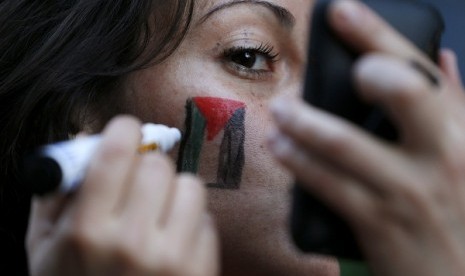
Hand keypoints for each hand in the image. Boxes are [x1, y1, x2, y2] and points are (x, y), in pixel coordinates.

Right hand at [27, 116, 218, 275]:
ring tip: (158, 210)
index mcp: (87, 231)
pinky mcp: (199, 272)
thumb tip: (83, 139)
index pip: (117, 152)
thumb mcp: (44, 247)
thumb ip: (57, 191)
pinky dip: (191, 222)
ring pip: (190, 186)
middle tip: (138, 181)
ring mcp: (172, 260)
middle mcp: (132, 243)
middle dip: (147, 165)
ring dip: (173, 191)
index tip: (126, 130)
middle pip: (158, 165)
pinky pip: (207, 220)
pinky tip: (173, 240)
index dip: (124, 130)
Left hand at [269, 1, 464, 274]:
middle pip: (401, 92)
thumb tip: (442, 59)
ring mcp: (409, 191)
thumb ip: (453, 105)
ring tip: (279, 111)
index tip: (341, 10)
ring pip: (344, 143)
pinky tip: (280, 147)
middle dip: (360, 69)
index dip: (378, 33)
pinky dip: (298, 162)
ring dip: (303, 121)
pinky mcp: (379, 224)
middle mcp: (444, 155)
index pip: (421, 68)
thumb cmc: (460, 209)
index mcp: (462, 131)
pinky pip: (328, 185)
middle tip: (323, 65)